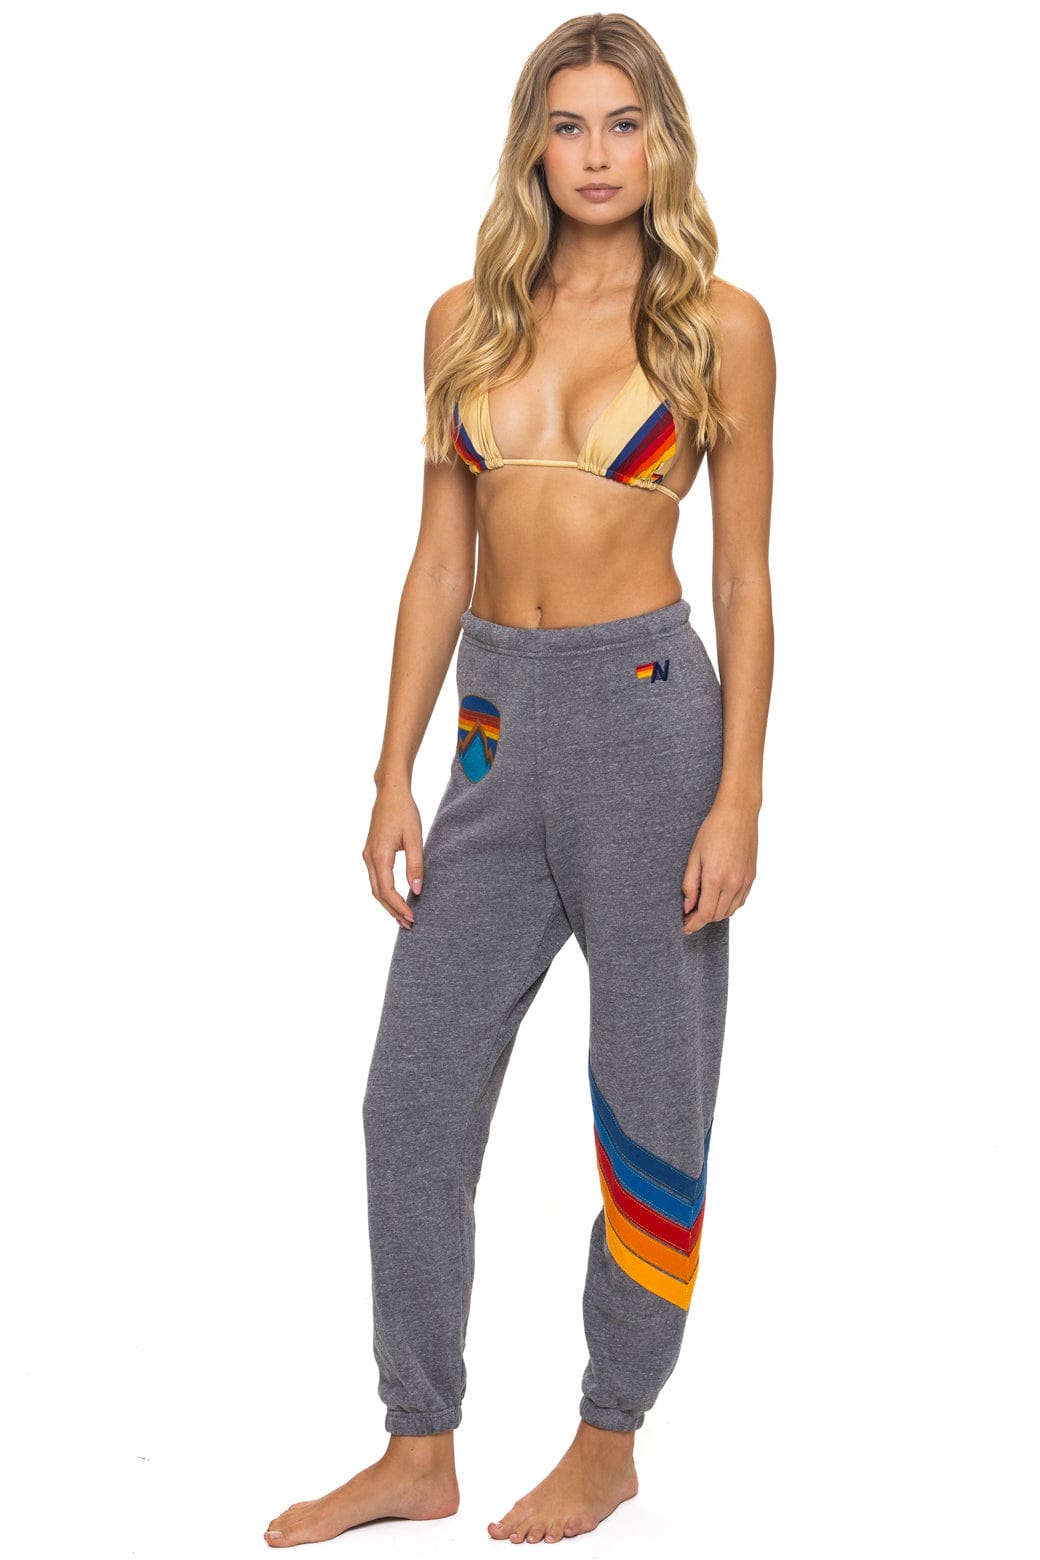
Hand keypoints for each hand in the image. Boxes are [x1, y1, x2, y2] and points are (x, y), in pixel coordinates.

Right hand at [362, 781, 424, 928]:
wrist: (390, 792)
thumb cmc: (404, 811)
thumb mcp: (414, 837)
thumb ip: (415, 864)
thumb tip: (416, 890)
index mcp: (379, 855)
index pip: (387, 890)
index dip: (398, 907)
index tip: (412, 918)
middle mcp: (369, 858)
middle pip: (378, 893)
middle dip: (392, 910)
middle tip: (409, 925)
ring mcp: (368, 855)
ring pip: (375, 888)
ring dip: (388, 904)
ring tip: (403, 917)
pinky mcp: (371, 853)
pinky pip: (376, 879)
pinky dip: (385, 892)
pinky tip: (396, 898)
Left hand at [681, 798, 757, 934]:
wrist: (738, 814)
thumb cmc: (713, 830)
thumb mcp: (694, 856)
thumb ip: (690, 884)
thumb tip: (687, 906)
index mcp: (716, 878)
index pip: (705, 913)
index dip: (694, 923)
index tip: (685, 927)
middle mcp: (733, 883)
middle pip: (717, 915)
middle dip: (703, 919)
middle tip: (690, 916)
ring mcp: (745, 881)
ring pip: (731, 911)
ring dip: (716, 914)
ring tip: (703, 907)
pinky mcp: (752, 877)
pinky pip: (741, 901)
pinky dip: (729, 905)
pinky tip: (719, 898)